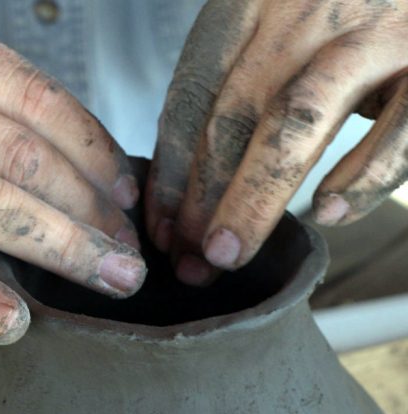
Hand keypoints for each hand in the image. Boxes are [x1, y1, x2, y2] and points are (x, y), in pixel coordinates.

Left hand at [147, 0, 407, 285]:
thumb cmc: (349, 6)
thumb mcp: (284, 22)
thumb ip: (246, 77)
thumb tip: (192, 181)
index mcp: (253, 0)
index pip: (193, 94)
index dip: (170, 170)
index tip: (158, 229)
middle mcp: (306, 10)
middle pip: (234, 115)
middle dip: (201, 198)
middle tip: (186, 260)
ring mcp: (373, 30)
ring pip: (296, 122)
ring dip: (254, 198)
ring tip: (227, 255)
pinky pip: (398, 127)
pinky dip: (362, 175)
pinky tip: (327, 212)